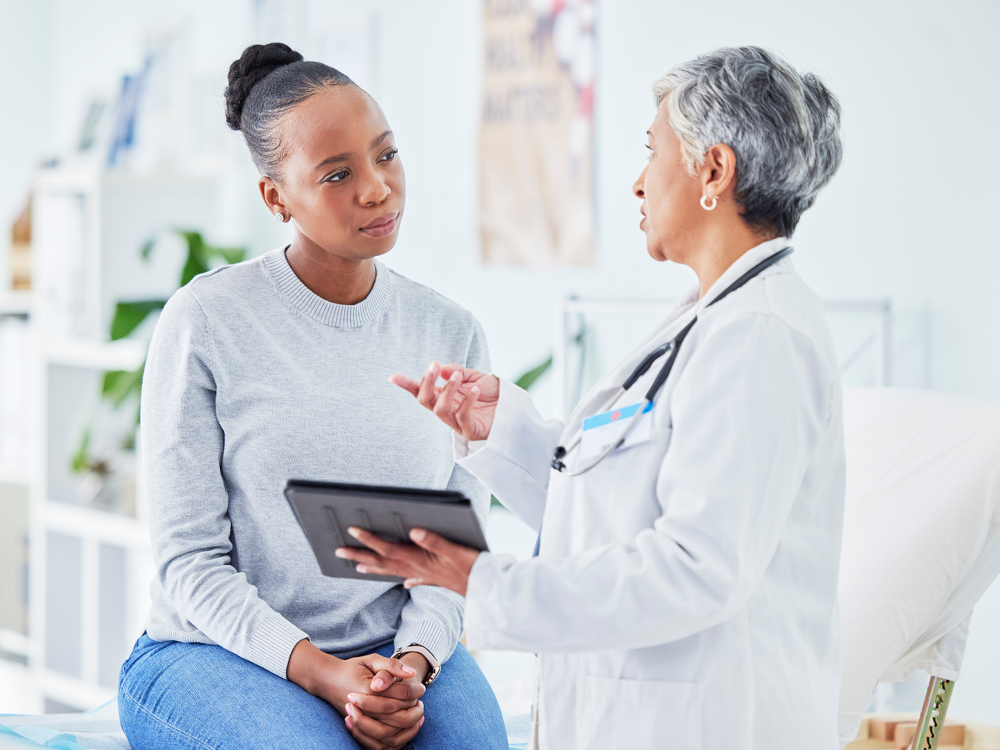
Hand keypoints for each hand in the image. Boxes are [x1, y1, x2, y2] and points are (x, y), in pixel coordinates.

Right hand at [287, 640, 425, 748]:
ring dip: (409, 725)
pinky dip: (397, 737)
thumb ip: (392, 665)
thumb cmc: (352, 668)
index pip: (401, 695)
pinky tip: (407, 726)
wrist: (328, 681)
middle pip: (399, 716)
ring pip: (391, 733)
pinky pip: (381, 743)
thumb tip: (411, 673)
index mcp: (369, 689)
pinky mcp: (359, 730)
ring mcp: (361, 722)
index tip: (422, 687)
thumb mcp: (372, 660)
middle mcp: (364, 709)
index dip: (415, 690)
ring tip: (416, 713)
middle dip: (415, 710)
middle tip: (421, 702)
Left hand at [336, 527, 479, 596]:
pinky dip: (406, 578)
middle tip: (339, 551)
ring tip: (358, 566)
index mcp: (419, 559)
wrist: (488, 588)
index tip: (351, 530)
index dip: (369, 540)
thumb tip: (413, 531)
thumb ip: (434, 540)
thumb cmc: (472, 567)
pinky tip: (405, 581)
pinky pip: (414, 579)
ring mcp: (425, 574)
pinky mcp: (436, 578)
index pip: (388, 548)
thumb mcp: (455, 550)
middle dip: (360, 555)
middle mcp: (417, 567)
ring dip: (374, 567)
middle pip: (383, 561)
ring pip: (393, 571)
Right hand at [390, 362, 498, 441]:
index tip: (393, 377)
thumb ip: (457, 372)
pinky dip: (467, 402)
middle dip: (426, 383)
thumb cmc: (492, 393)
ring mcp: (457, 422)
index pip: (421, 391)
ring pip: (440, 410)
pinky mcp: (470, 431)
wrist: (512, 406)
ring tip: (458, 377)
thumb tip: (442, 369)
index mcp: (444, 396)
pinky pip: (462, 417)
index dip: (407, 385)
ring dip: (447, 391)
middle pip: (425, 401)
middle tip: (433, 367)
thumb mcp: (473, 376)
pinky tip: (476, 391)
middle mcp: (447, 410)